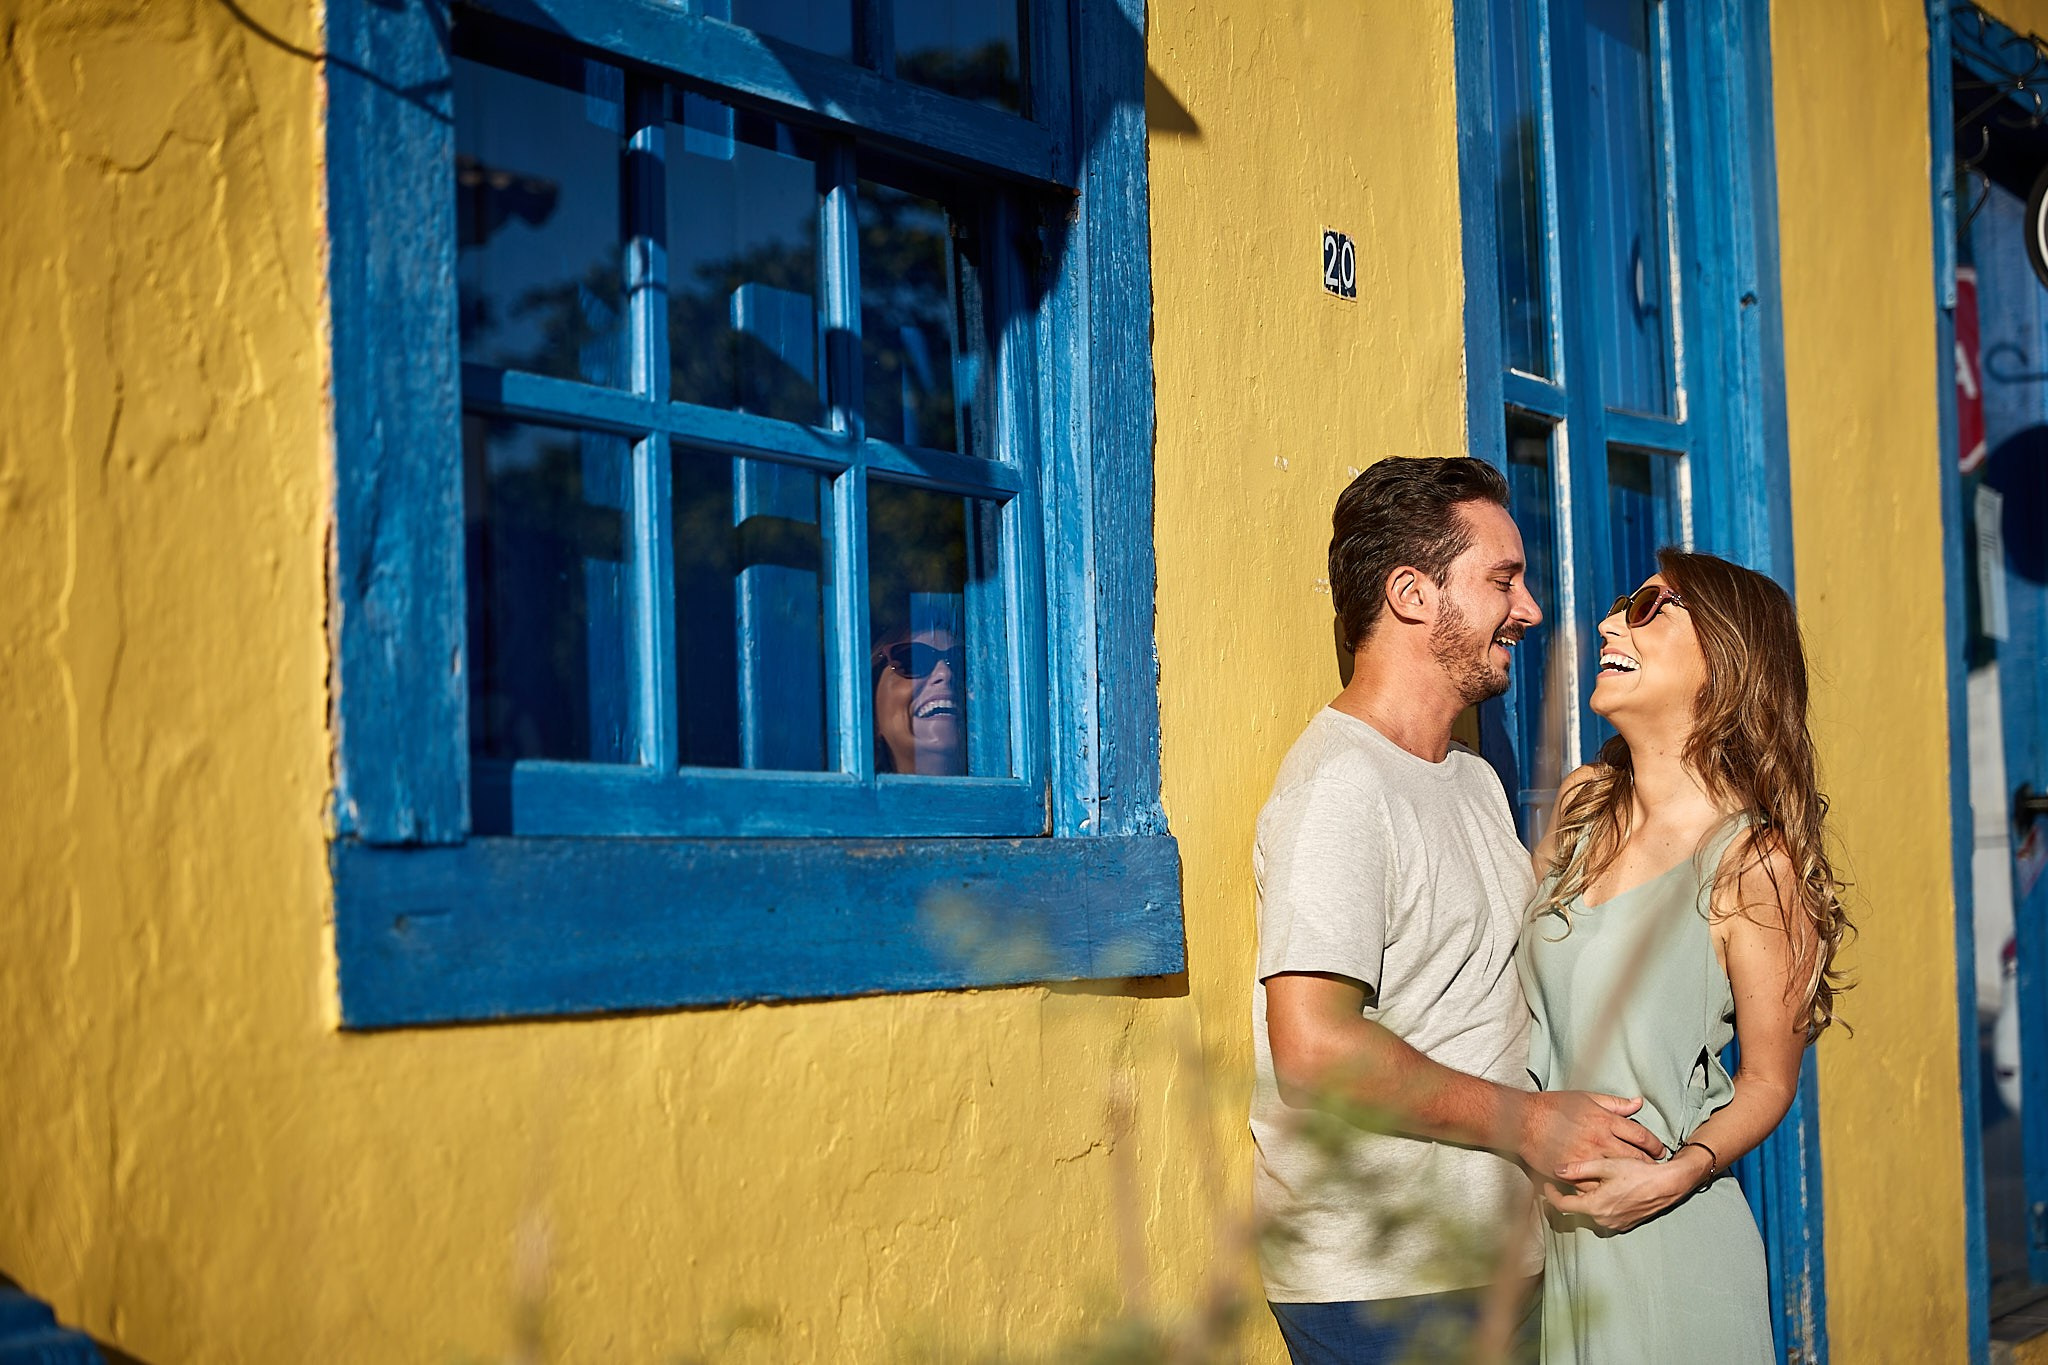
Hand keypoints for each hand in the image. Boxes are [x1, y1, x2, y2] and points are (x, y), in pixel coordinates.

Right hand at [1515, 1091, 1667, 1178]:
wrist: (1523, 1121)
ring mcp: (1588, 1158)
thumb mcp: (1585, 1098)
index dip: (1654, 1145)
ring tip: (1639, 1182)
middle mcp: (1600, 1140)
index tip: (1659, 1150)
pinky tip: (1614, 1191)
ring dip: (1631, 1179)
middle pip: (1635, 1157)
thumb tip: (1638, 1103)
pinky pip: (1596, 1185)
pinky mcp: (1574, 1173)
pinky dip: (1607, 1188)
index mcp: (1605, 1120)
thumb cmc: (1552, 1106)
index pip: (1640, 1135)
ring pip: (1619, 1174)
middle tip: (1656, 1169)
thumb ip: (1614, 1103)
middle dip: (1649, 1165)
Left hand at [1544, 1147, 1706, 1231]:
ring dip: (1586, 1200)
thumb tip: (1556, 1170)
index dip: (1551, 1195)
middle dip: (1570, 1195)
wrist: (1667, 1184)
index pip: (1563, 1206)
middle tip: (1564, 1180)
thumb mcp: (1606, 1165)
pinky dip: (1601, 1204)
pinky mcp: (1627, 1223)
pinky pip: (1606, 1215)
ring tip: (1586, 1183)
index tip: (1546, 1186)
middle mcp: (1604, 1220)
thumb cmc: (1638, 1172)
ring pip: (1592, 1212)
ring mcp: (1616, 1224)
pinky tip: (1606, 1190)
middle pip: (1577, 1209)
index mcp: (1595, 1206)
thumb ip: (1579, 1169)